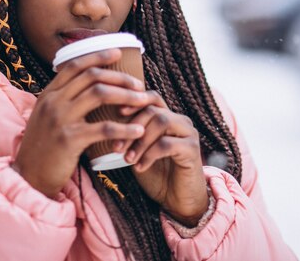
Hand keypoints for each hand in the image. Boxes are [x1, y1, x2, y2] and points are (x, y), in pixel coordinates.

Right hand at [13, 49, 152, 197]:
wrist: (27, 177)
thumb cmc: (42, 149)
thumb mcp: (46, 118)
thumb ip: (62, 102)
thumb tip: (87, 88)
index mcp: (48, 94)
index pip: (74, 65)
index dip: (97, 56)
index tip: (117, 52)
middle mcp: (52, 102)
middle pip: (91, 76)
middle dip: (119, 77)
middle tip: (139, 84)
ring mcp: (60, 119)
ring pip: (99, 94)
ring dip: (126, 95)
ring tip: (143, 101)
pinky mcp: (69, 140)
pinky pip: (104, 128)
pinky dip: (125, 128)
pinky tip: (138, 130)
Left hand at [120, 93, 208, 226]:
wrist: (178, 201)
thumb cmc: (157, 175)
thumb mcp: (139, 151)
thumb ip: (130, 135)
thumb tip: (106, 123)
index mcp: (168, 118)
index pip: (151, 98)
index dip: (134, 101)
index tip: (117, 113)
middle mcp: (180, 121)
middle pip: (153, 110)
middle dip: (132, 127)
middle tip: (117, 147)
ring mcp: (189, 134)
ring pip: (162, 121)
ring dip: (140, 141)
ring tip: (128, 158)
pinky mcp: (193, 150)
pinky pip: (167, 143)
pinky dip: (149, 154)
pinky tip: (140, 167)